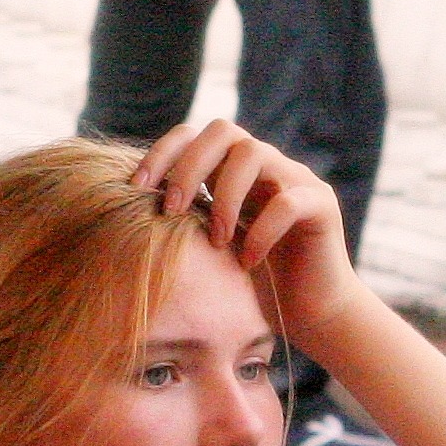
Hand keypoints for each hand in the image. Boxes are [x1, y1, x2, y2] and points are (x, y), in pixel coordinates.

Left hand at [131, 120, 370, 344]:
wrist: (313, 314)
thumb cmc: (255, 286)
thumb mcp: (209, 249)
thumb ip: (185, 222)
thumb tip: (123, 214)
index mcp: (234, 170)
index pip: (194, 135)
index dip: (162, 153)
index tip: (136, 189)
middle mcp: (267, 165)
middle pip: (223, 131)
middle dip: (188, 168)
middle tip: (171, 211)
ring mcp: (297, 180)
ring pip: (254, 154)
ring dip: (224, 197)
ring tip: (216, 242)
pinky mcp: (322, 205)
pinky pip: (287, 202)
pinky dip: (260, 232)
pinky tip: (247, 262)